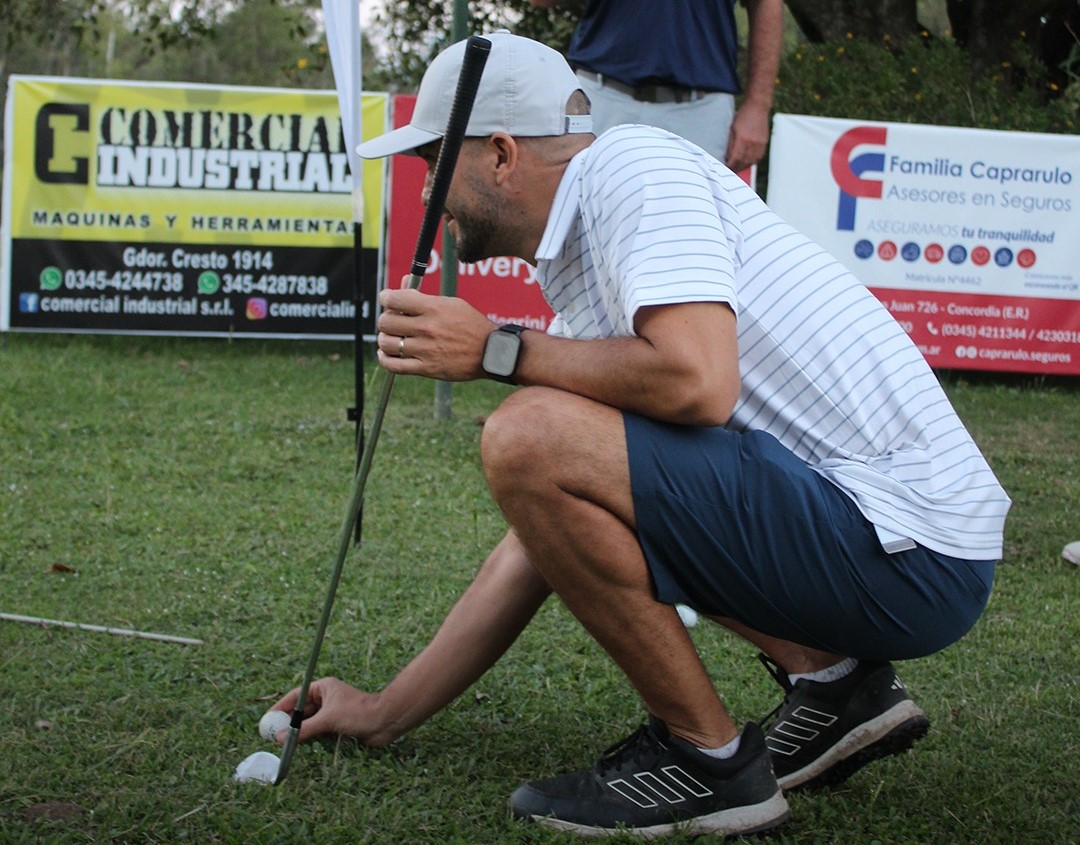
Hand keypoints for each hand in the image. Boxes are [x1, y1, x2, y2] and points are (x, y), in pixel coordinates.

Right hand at [268, 677, 392, 746]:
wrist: (384, 722)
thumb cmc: (359, 712)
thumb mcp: (328, 720)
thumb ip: (304, 729)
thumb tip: (280, 737)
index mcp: (324, 688)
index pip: (296, 696)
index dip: (281, 707)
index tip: (268, 719)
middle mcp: (326, 699)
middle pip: (301, 711)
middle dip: (288, 723)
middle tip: (273, 736)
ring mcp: (331, 713)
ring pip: (309, 724)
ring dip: (299, 733)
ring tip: (285, 744)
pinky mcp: (337, 726)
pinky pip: (318, 732)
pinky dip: (310, 739)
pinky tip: (301, 747)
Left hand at [376, 285, 495, 381]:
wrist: (491, 352)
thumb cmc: (471, 325)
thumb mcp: (451, 303)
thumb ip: (423, 296)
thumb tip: (402, 283)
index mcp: (433, 308)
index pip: (393, 299)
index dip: (385, 298)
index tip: (387, 300)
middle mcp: (427, 328)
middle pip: (386, 322)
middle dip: (385, 320)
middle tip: (393, 321)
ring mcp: (426, 350)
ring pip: (386, 343)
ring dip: (385, 339)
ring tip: (392, 338)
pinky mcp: (427, 369)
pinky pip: (393, 365)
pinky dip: (385, 359)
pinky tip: (387, 354)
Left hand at [724, 101, 770, 173]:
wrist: (758, 106)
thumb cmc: (743, 115)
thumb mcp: (732, 129)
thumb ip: (730, 145)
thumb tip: (728, 157)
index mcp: (743, 140)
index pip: (736, 159)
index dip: (730, 166)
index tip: (725, 169)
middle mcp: (753, 144)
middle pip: (744, 162)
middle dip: (736, 168)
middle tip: (730, 171)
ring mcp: (760, 144)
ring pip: (752, 162)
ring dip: (744, 166)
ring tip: (738, 167)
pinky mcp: (764, 143)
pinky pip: (758, 157)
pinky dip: (752, 162)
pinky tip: (747, 162)